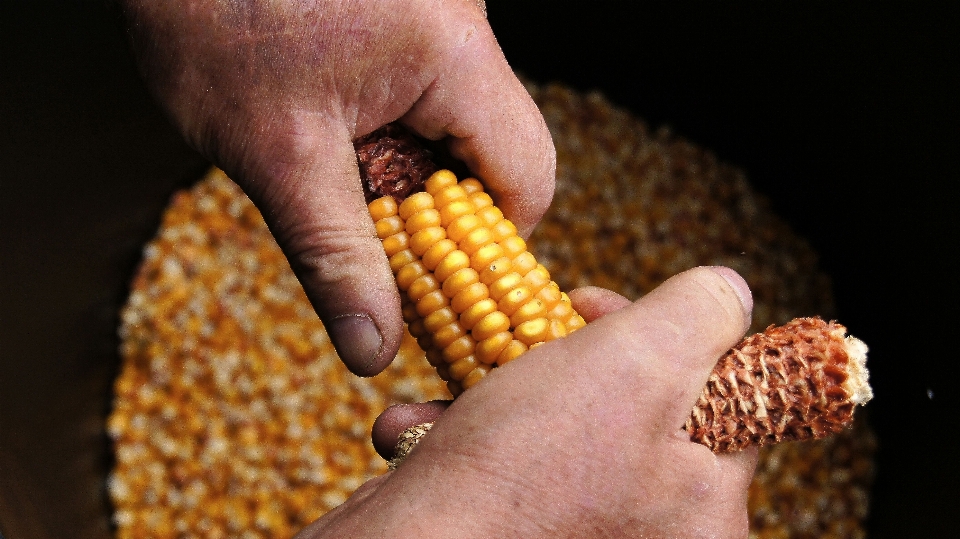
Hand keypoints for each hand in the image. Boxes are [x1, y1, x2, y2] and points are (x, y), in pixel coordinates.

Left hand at [121, 0, 554, 374]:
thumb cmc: (212, 17)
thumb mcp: (276, 152)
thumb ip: (335, 255)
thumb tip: (376, 348)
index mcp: (454, 56)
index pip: (528, 178)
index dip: (491, 248)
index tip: (439, 287)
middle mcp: (464, 30)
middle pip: (498, 157)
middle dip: (442, 215)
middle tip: (380, 242)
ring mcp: (438, 22)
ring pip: (460, 134)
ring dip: (411, 180)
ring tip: (345, 181)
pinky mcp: (409, 22)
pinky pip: (429, 102)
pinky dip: (393, 143)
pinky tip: (340, 142)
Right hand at [297, 267, 757, 537]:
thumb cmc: (527, 471)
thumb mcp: (636, 364)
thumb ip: (700, 316)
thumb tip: (729, 291)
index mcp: (708, 511)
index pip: (719, 395)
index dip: (662, 331)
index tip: (598, 307)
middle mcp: (657, 536)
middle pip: (635, 409)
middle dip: (571, 356)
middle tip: (538, 330)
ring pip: (563, 435)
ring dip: (503, 392)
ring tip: (466, 383)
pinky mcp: (524, 537)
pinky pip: (514, 474)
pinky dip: (466, 440)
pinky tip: (425, 430)